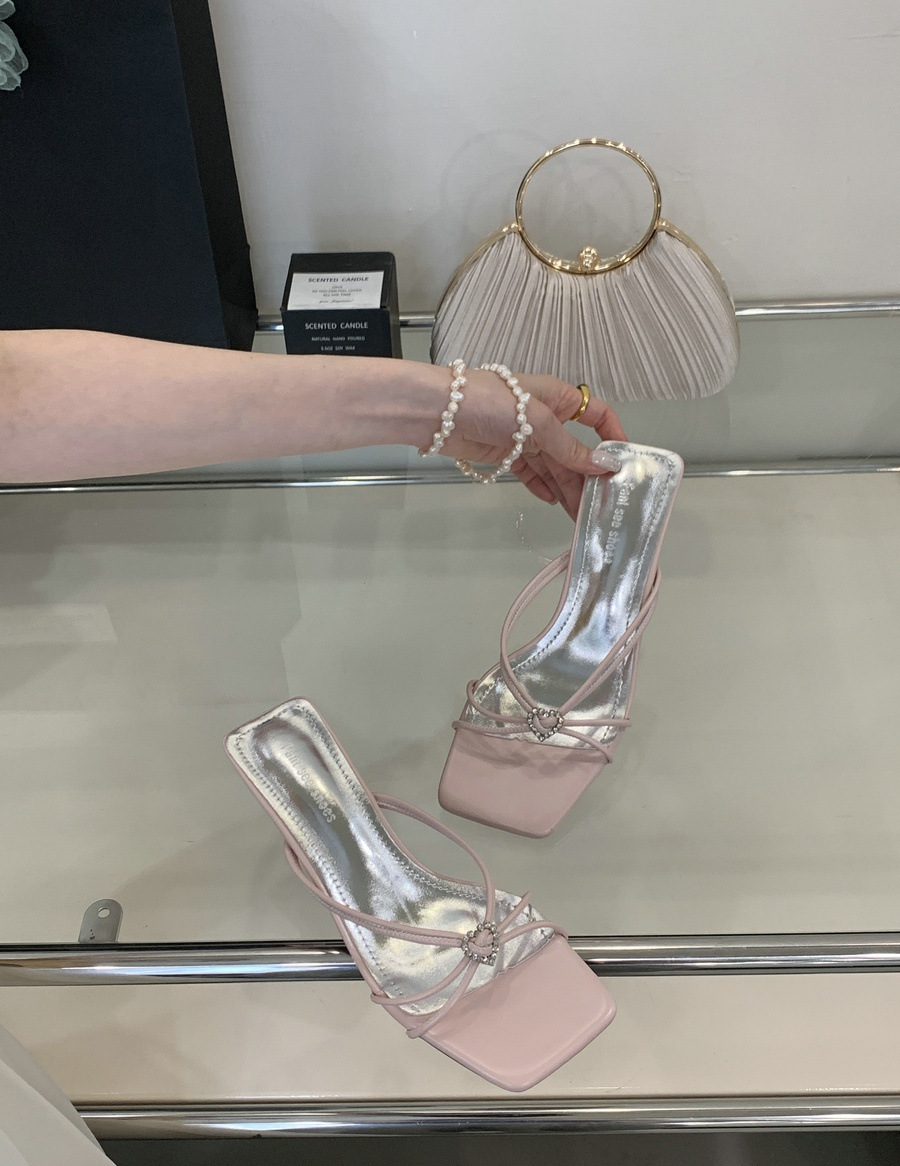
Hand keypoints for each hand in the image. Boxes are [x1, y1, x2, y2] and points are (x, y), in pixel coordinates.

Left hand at [441, 371, 627, 518]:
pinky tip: (553, 502)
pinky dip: (541, 487)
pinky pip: (530, 473)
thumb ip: (569, 447)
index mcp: (558, 398)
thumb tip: (604, 466)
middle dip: (587, 477)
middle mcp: (544, 417)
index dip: (613, 436)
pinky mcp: (504, 454)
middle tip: (602, 506)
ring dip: (566, 489)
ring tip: (581, 516)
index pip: (597, 415)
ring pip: (553, 467)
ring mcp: (523, 437)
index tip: (626, 463)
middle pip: (574, 450)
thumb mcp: (536, 421)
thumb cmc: (488, 401)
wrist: (436, 411)